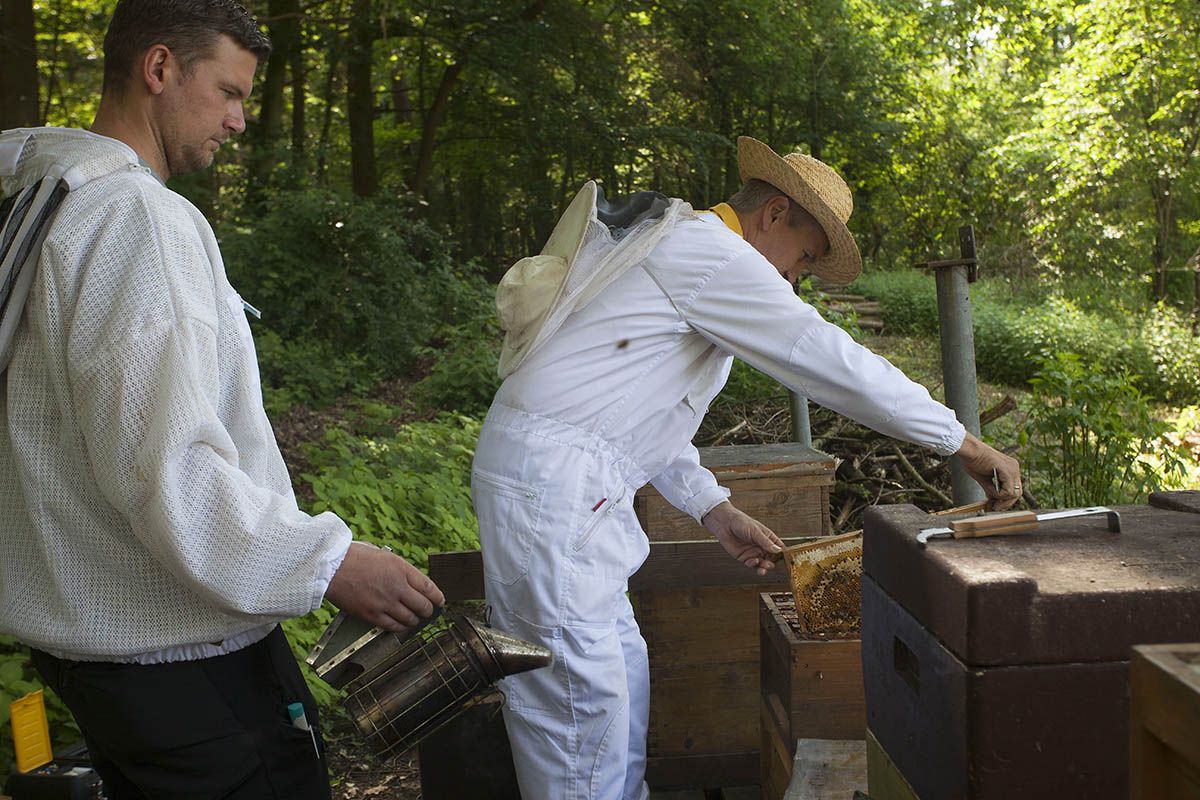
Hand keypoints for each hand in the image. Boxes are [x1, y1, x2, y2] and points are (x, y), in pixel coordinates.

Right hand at [325, 542, 445, 631]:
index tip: (440, 601)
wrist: (331, 567)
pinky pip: (393, 627)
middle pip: (423, 606)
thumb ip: (399, 570)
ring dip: (415, 620)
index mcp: (401, 568)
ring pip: (410, 619)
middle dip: (428, 610)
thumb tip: (410, 583)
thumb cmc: (354, 557)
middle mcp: (396, 586)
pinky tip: (400, 625)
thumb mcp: (384, 555)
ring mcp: (385, 602)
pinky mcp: (372, 615)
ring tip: (414, 619)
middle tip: (427, 611)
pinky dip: (400, 627)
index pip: (429, 587)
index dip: (438, 597)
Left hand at [701, 501, 784, 575]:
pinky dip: (753, 565)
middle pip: (772, 559)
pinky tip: (753, 561)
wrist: (724, 524)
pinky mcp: (744, 558)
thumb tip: (778, 550)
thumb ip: (766, 542)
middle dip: (772, 563)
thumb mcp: (755, 531)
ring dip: (764, 567)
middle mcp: (762, 547)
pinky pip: (751, 564)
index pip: (779, 548)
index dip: (783, 554)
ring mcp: (753, 553)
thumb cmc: (741, 522)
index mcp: (768, 538)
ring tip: (763, 568)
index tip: (785, 560)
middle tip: (770, 564)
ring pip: (762, 564)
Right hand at [954, 432, 1021, 510]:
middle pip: (1017, 492)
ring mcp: (1012, 468)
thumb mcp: (985, 479)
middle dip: (1006, 503)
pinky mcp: (1007, 470)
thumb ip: (992, 489)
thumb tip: (994, 501)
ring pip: (1014, 493)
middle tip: (994, 508)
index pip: (1014, 488)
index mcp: (1010, 468)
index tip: (994, 506)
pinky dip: (999, 495)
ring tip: (991, 502)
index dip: (1005, 500)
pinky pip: (1008, 491)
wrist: (969, 451)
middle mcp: (1014, 467)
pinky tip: (990, 492)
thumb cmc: (973, 461)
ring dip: (1002, 500)